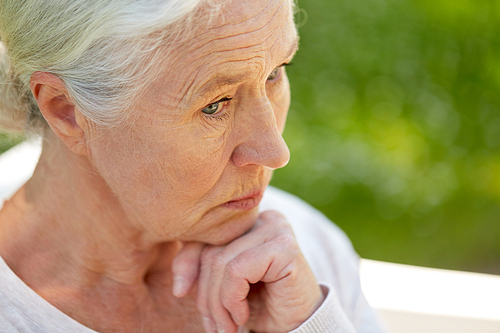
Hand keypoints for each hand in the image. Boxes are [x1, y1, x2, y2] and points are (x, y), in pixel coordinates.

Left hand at [172, 210, 324, 332]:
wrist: (297, 324)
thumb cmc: (261, 303)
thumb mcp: (224, 284)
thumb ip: (202, 269)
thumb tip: (179, 287)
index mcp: (248, 222)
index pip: (205, 234)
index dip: (186, 263)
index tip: (181, 292)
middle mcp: (263, 218)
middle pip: (212, 250)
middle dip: (205, 294)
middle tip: (213, 325)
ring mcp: (276, 229)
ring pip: (222, 262)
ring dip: (219, 303)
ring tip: (227, 326)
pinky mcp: (283, 247)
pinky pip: (237, 270)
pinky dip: (232, 299)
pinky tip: (242, 316)